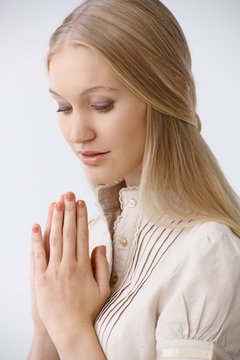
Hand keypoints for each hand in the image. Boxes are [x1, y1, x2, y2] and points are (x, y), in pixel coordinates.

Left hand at [31, 192, 109, 346]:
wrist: (70, 329)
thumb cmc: (88, 310)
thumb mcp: (103, 289)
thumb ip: (102, 266)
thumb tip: (100, 246)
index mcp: (83, 266)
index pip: (82, 235)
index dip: (81, 217)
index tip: (80, 204)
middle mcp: (68, 264)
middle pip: (68, 233)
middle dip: (68, 211)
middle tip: (68, 195)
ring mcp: (53, 270)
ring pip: (54, 240)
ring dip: (55, 220)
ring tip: (56, 203)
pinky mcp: (40, 278)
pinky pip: (37, 256)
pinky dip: (36, 240)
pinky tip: (36, 226)